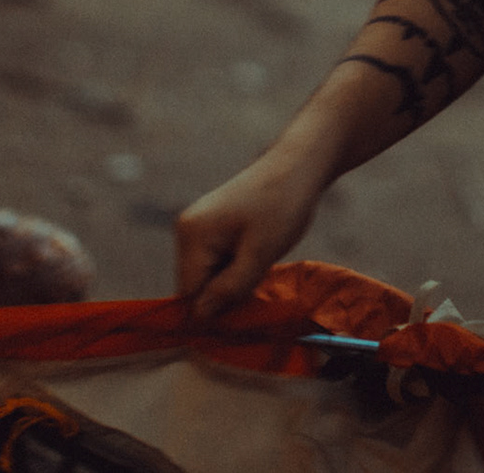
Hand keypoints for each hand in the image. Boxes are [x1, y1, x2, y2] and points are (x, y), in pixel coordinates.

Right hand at [174, 148, 328, 318]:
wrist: (297, 166)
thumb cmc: (282, 207)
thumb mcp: (261, 253)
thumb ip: (230, 287)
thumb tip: (200, 316)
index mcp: (193, 235)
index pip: (189, 294)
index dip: (216, 308)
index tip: (247, 307)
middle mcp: (186, 230)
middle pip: (196, 286)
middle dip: (224, 293)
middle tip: (259, 282)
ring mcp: (197, 227)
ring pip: (207, 276)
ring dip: (232, 281)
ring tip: (260, 263)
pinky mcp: (210, 227)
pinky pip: (215, 262)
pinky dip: (234, 267)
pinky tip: (256, 255)